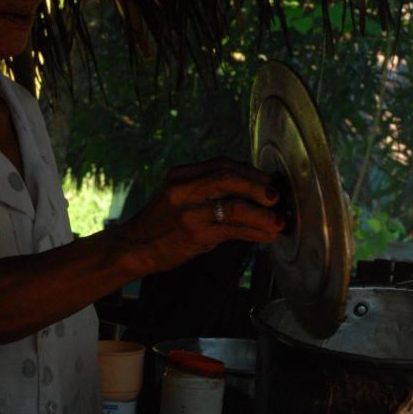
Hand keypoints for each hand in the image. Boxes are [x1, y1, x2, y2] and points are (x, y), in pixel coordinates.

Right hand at [114, 158, 283, 273]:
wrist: (132, 248)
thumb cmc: (161, 226)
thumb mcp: (179, 198)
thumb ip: (209, 191)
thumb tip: (254, 193)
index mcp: (181, 175)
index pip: (222, 164)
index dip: (250, 172)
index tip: (269, 181)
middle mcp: (183, 189)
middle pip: (229, 177)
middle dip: (258, 186)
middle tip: (278, 197)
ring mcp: (188, 212)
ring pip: (234, 206)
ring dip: (262, 214)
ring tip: (279, 221)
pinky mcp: (194, 235)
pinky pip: (232, 230)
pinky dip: (254, 232)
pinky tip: (266, 235)